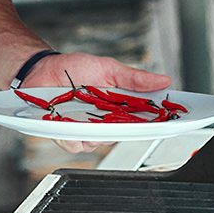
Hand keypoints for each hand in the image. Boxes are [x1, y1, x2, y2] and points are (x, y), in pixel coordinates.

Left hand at [22, 52, 171, 154]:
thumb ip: (134, 78)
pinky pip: (75, 144)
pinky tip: (67, 120)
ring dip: (94, 130)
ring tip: (85, 112)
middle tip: (119, 115)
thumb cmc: (74, 68)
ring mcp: (85, 130)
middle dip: (124, 128)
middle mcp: (104, 122)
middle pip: (123, 135)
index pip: (144, 120)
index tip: (171, 121)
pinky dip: (72, 134)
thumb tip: (163, 80)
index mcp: (119, 107)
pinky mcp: (66, 135)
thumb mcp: (108, 68)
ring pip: (99, 143)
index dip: (158, 123)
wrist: (42, 70)